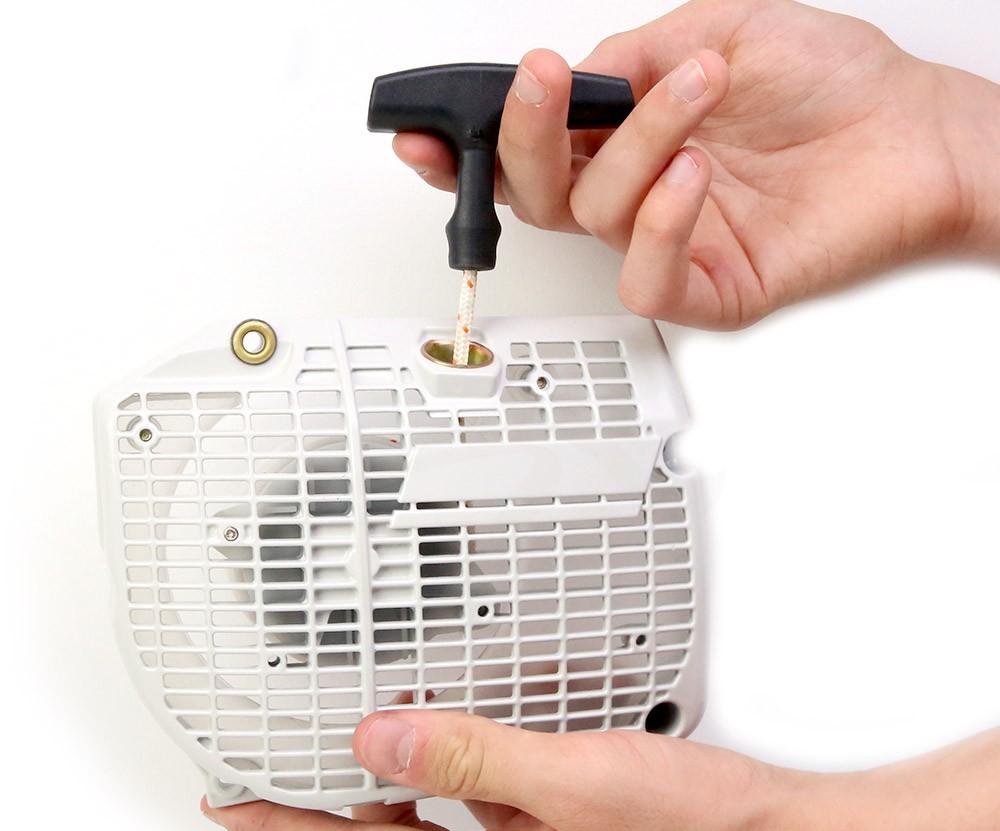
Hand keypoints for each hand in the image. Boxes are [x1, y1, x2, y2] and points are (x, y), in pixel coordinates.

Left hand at [202, 714, 999, 830]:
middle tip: (274, 771)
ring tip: (354, 745)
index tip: (232, 805)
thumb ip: (474, 758)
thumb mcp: (578, 782)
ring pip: (438, 824)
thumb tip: (382, 738)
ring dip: (392, 786)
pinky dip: (455, 774)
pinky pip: (486, 806)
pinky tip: (459, 743)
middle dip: (325, 808)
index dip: (288, 828)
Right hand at [394, 0, 999, 328]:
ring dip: (636, 146)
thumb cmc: (831, 82)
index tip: (423, 131)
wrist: (913, 132)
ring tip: (697, 89)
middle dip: (524, 139)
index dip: (467, 149)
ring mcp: (671, 243)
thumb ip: (629, 59)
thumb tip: (574, 83)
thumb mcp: (715, 29)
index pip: (530, 154)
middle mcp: (638, 195)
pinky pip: (650, 281)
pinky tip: (694, 175)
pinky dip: (661, 226)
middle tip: (540, 84)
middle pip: (538, 196)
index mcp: (626, 139)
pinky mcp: (710, 288)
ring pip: (596, 219)